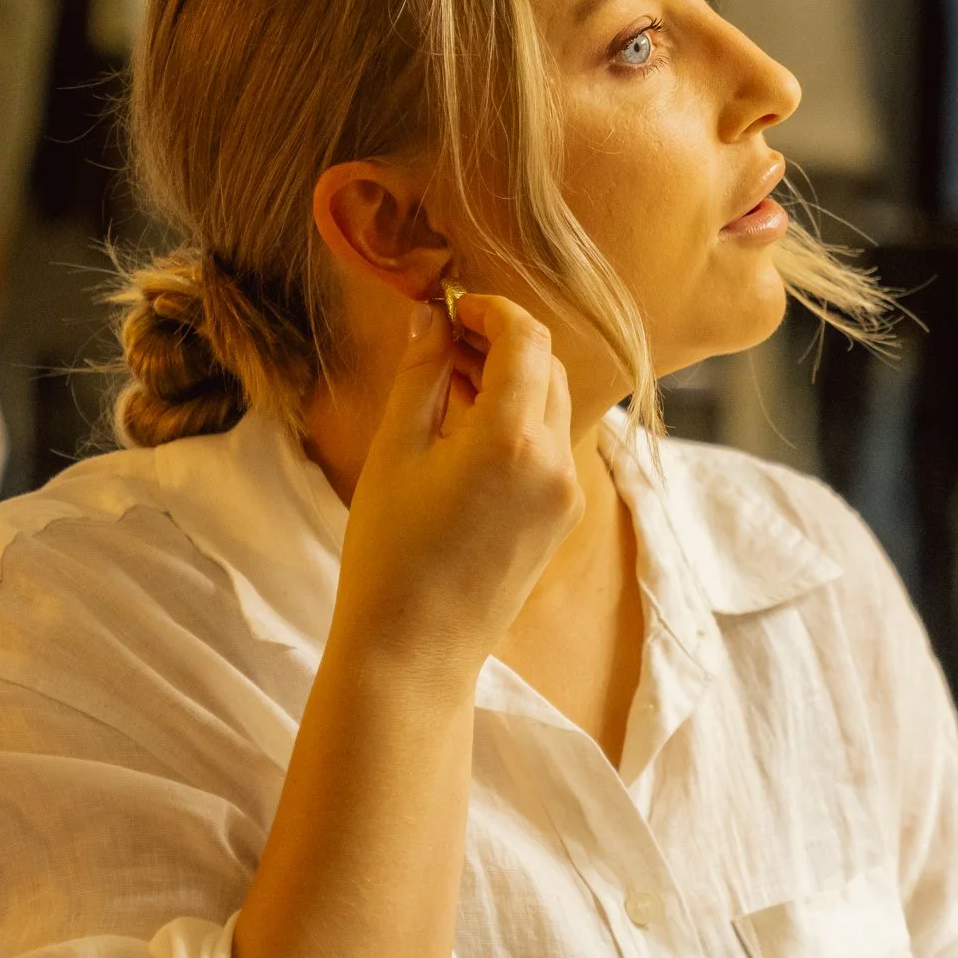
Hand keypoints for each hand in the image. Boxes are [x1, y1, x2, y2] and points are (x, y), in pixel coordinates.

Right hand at [333, 292, 584, 679]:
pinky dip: (518, 422)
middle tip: (443, 339)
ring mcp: (567, 494)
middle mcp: (556, 462)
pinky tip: (466, 431)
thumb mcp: (395, 452)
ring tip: (446, 384)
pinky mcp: (563, 517)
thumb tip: (431, 316)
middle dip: (500, 341)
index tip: (451, 306)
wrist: (416, 651)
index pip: (526, 338)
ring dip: (509, 381)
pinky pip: (550, 447)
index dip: (490, 309)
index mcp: (514, 439)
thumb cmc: (390, 555)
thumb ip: (420, 375)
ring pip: (551, 405)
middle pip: (546, 366)